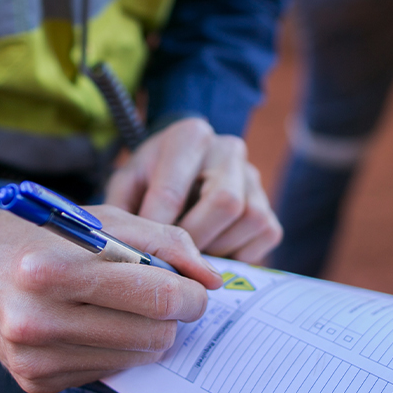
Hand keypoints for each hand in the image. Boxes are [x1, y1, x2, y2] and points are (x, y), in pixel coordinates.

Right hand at [0, 204, 221, 392]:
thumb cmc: (46, 236)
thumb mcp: (104, 220)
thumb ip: (167, 242)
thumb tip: (214, 281)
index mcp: (53, 270)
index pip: (154, 295)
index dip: (191, 294)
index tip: (197, 288)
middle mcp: (37, 320)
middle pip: (153, 335)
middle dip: (171, 316)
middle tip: (165, 297)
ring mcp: (34, 358)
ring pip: (136, 359)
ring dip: (146, 334)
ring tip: (125, 307)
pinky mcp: (35, 383)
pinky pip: (108, 373)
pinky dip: (114, 349)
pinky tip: (92, 325)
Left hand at [106, 118, 281, 263]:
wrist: (182, 168)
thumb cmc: (151, 177)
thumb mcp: (128, 182)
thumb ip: (122, 209)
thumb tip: (128, 247)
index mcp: (189, 135)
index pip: (172, 192)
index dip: (155, 230)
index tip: (144, 250)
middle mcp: (228, 149)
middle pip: (225, 202)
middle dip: (196, 238)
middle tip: (174, 256)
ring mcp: (254, 176)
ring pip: (251, 218)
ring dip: (220, 246)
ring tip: (193, 252)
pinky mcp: (270, 203)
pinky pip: (267, 233)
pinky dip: (242, 252)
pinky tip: (216, 251)